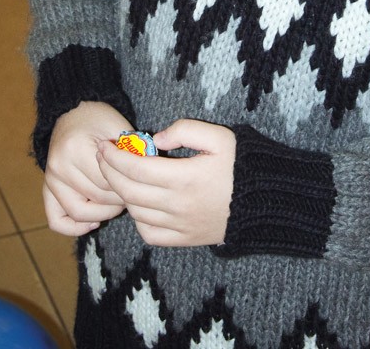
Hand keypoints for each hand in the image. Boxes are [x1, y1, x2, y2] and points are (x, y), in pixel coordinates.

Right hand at [44, 101, 131, 235]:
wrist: (73, 112)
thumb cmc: (99, 118)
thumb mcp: (118, 128)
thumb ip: (132, 151)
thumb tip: (148, 176)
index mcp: (76, 149)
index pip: (108, 182)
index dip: (127, 186)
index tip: (139, 183)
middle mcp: (58, 167)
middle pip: (96, 198)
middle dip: (118, 200)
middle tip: (133, 194)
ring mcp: (50, 180)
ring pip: (79, 212)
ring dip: (103, 213)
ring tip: (117, 204)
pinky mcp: (47, 189)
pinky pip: (57, 220)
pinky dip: (74, 227)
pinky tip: (94, 222)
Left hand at [96, 119, 235, 246]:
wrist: (267, 199)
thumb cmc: (243, 164)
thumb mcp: (219, 136)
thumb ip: (184, 130)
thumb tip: (154, 139)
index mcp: (185, 178)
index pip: (135, 168)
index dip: (114, 156)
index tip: (104, 145)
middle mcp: (178, 205)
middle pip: (129, 191)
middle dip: (109, 172)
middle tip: (102, 156)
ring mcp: (180, 225)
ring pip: (136, 212)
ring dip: (121, 193)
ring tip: (120, 175)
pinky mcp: (185, 239)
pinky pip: (150, 234)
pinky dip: (138, 219)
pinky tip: (140, 203)